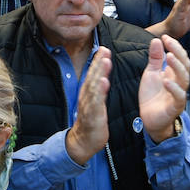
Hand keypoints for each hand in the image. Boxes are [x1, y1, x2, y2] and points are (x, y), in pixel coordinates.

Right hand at [65, 47, 111, 163]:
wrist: (84, 141)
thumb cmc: (91, 121)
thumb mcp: (95, 103)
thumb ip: (98, 89)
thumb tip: (102, 76)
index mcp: (88, 93)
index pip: (93, 74)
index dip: (97, 61)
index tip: (104, 48)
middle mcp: (86, 97)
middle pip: (92, 76)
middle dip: (98, 62)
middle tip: (104, 49)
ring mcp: (89, 105)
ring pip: (94, 86)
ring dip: (99, 73)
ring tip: (105, 61)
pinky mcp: (93, 115)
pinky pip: (96, 101)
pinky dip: (100, 91)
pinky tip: (104, 82)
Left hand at [138, 35, 189, 141]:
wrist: (149, 119)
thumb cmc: (153, 95)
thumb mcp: (151, 73)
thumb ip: (155, 58)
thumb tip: (157, 40)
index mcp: (174, 73)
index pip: (180, 57)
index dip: (175, 46)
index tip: (165, 37)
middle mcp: (179, 83)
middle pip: (185, 65)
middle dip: (178, 53)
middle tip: (169, 43)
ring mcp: (179, 95)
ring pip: (184, 79)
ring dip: (177, 67)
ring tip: (169, 57)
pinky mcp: (175, 107)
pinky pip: (179, 97)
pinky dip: (174, 88)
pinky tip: (166, 80)